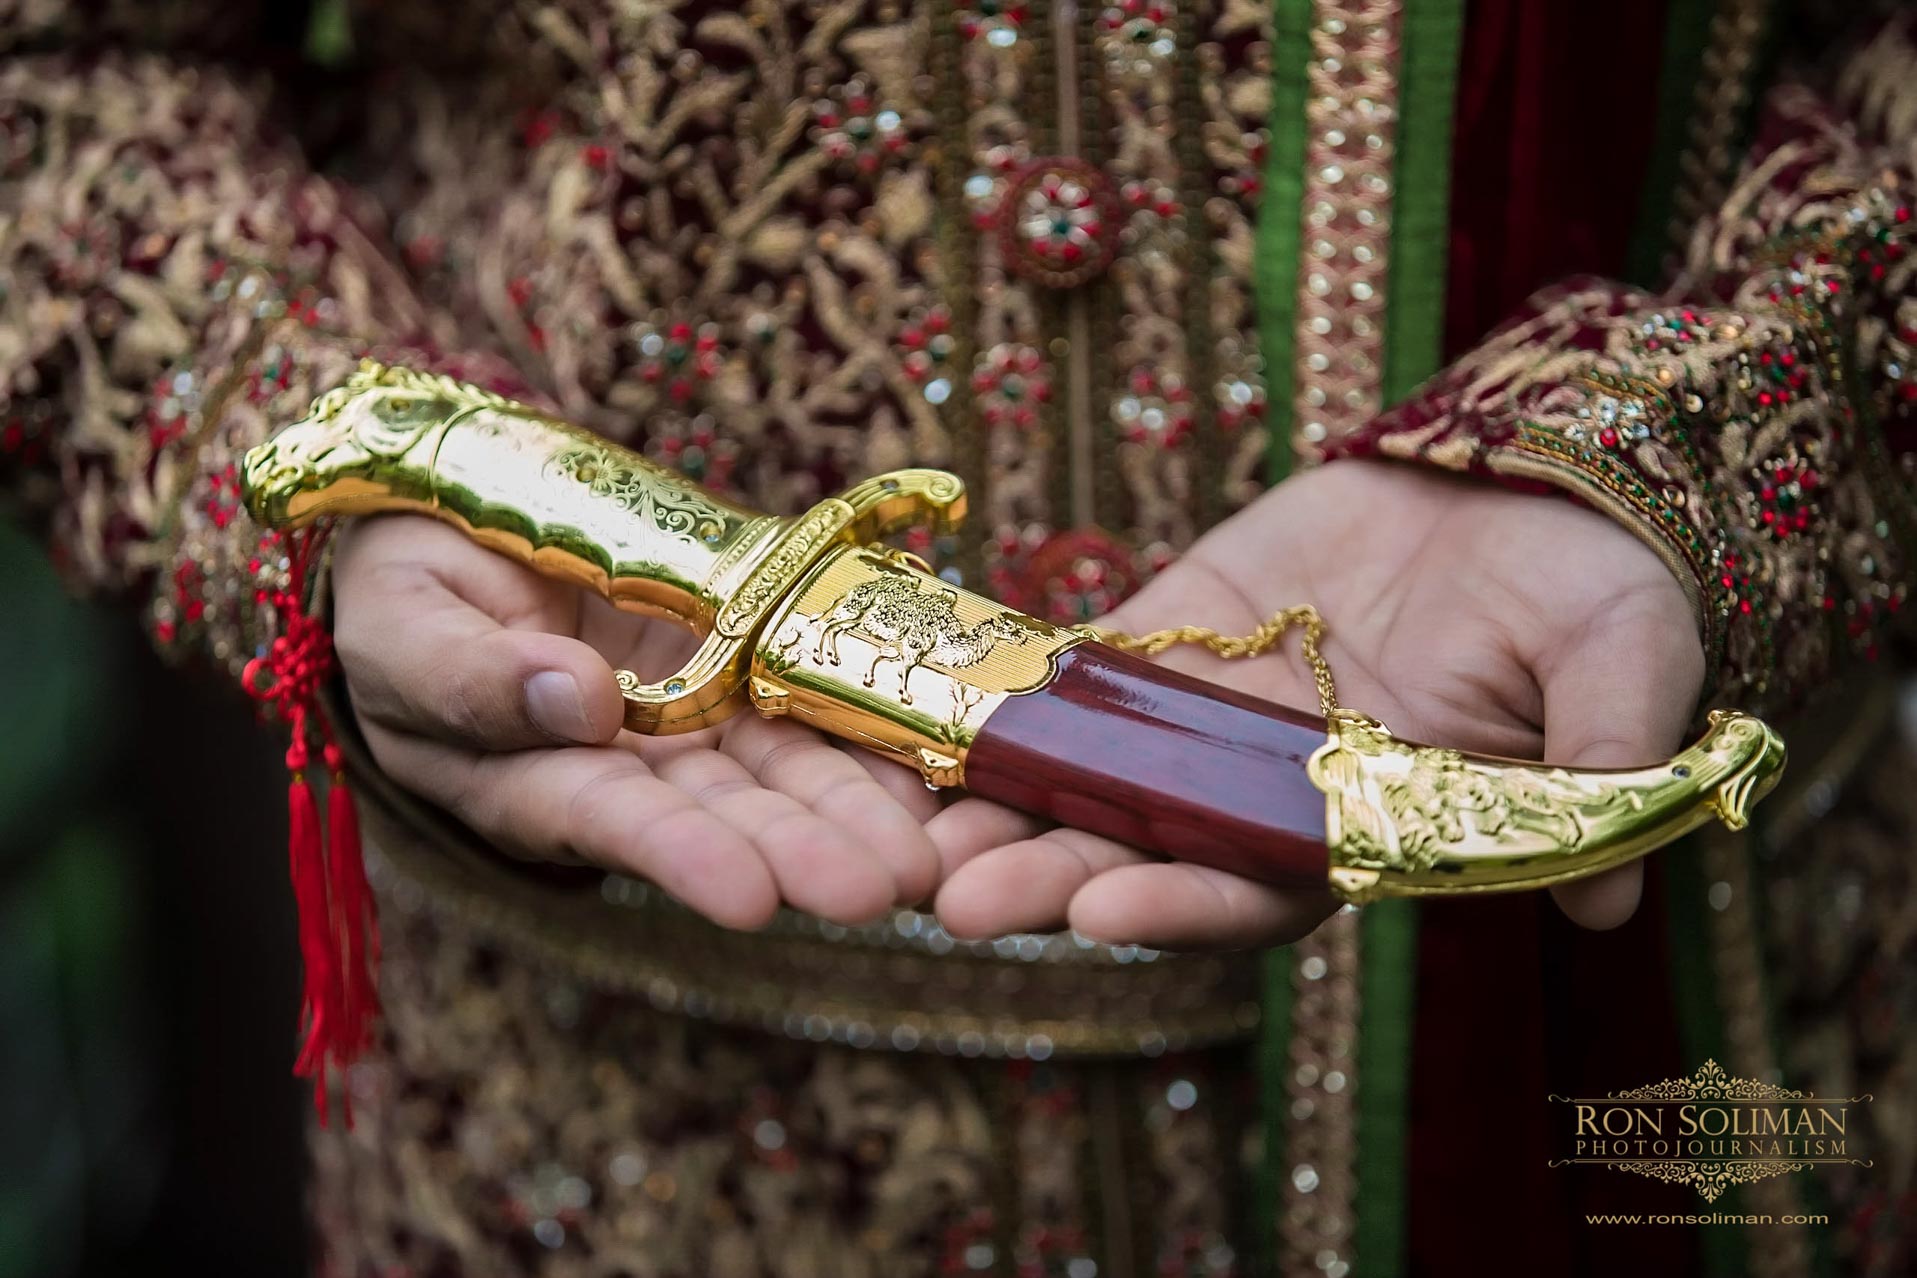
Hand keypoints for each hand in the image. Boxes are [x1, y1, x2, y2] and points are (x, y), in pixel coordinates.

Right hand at [330, 515, 945, 929]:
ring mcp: (688, 721)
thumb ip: (471, 674)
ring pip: (779, 772)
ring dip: (853, 810)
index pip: (607, 823)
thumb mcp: (403, 624)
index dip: (682, 858)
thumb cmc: (396, 585)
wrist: (449, 522)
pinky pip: (809, 703)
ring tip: (926, 854)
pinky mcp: (736, 667)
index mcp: (525, 776)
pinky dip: (868, 736)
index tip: (753, 897)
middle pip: (720, 815)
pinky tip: (933, 770)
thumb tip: (576, 701)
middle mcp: (622, 768)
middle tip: (884, 887)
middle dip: (802, 850)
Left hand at [930, 460, 1705, 946]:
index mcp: (1364, 831)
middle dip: (1049, 880)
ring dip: (997, 809)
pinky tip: (916, 711)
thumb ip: (1601, 762)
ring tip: (906, 835)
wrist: (1526, 488)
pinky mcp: (1163, 639)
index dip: (1184, 907)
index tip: (1105, 910)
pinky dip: (998, 697)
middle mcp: (1266, 797)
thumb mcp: (1620, 661)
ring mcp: (1204, 722)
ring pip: (1084, 782)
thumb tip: (1614, 902)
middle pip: (1142, 855)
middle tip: (954, 903)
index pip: (1262, 892)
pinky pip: (1069, 677)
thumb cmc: (1591, 591)